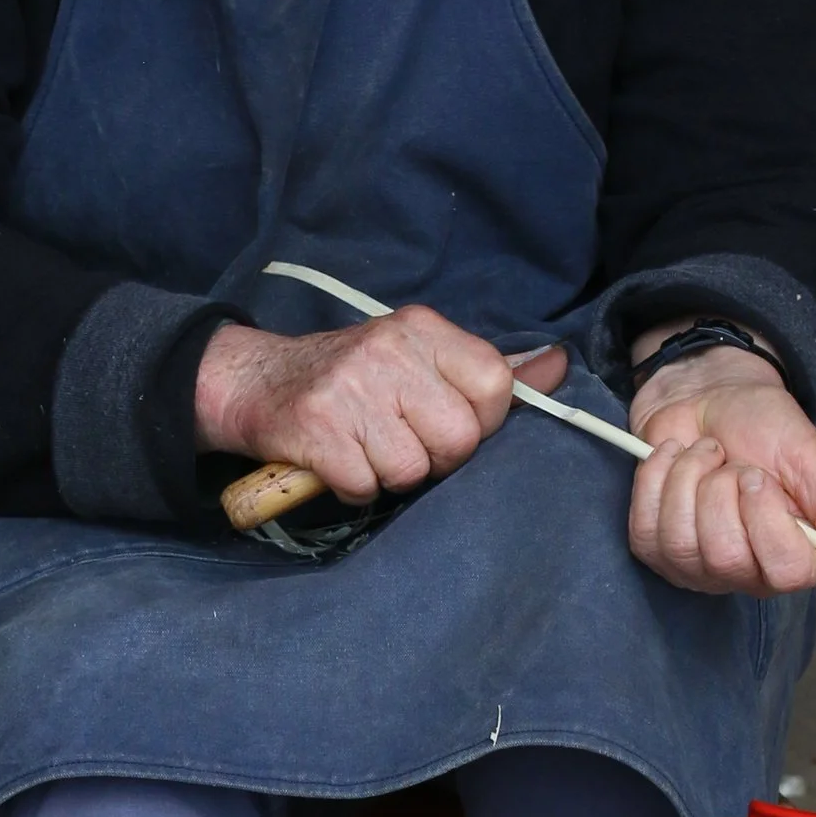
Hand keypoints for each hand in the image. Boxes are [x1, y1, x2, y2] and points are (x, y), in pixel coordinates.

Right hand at [196, 308, 567, 500]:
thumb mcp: (418, 358)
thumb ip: (485, 370)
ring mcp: (350, 389)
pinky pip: (366, 485)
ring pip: (412, 469)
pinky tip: (340, 462)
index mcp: (422, 329)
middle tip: (403, 443)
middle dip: (436, 458)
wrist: (256, 383)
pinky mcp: (317, 429)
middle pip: (458, 438)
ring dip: (391, 475)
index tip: (448, 426)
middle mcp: (389, 351)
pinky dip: (355, 487)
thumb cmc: (352, 379)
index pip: (493, 385)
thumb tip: (559, 366)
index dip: (480, 424)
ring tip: (367, 449)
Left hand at [626, 345, 815, 596]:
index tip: (760, 478)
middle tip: (732, 464)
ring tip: (705, 454)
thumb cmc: (759, 424)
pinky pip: (645, 529)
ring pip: (681, 544)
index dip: (770, 523)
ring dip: (689, 479)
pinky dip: (656, 479)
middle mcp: (745, 570)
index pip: (789, 573)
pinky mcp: (653, 547)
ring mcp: (695, 565)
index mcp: (792, 552)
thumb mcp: (803, 454)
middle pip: (727, 557)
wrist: (706, 394)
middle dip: (722, 491)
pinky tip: (673, 459)